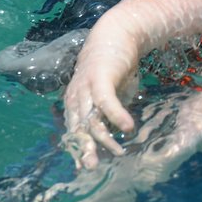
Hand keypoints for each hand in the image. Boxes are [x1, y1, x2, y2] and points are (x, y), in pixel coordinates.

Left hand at [60, 13, 141, 168]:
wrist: (117, 34)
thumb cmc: (115, 67)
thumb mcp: (110, 93)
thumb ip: (109, 112)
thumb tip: (117, 132)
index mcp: (75, 101)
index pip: (73, 130)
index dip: (78, 148)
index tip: (84, 166)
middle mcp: (76, 96)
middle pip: (77, 128)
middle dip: (84, 149)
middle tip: (91, 167)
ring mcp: (86, 87)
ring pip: (90, 119)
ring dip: (103, 138)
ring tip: (118, 151)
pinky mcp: (100, 78)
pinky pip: (106, 102)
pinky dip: (116, 115)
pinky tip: (127, 127)